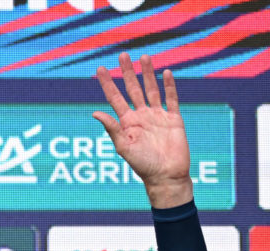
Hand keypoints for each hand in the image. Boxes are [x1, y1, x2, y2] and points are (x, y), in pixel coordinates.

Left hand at [93, 52, 193, 208]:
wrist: (167, 176)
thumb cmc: (143, 165)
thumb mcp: (123, 147)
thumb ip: (112, 128)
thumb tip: (95, 112)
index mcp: (126, 123)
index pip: (115, 98)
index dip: (108, 84)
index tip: (100, 69)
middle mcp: (141, 117)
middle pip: (133, 89)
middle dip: (127, 72)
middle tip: (123, 55)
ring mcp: (157, 117)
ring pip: (151, 90)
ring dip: (147, 74)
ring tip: (143, 57)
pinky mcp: (174, 120)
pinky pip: (171, 99)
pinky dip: (169, 86)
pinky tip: (166, 73)